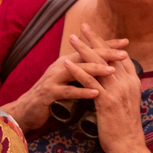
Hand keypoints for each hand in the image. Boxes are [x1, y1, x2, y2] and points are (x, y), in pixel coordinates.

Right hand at [8, 37, 129, 131]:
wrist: (27, 109)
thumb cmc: (51, 95)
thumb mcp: (67, 79)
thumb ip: (81, 71)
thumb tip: (103, 65)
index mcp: (67, 62)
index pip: (90, 50)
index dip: (107, 45)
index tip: (126, 43)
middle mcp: (61, 66)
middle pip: (86, 56)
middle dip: (106, 54)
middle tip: (124, 53)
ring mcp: (54, 79)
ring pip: (77, 71)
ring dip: (96, 70)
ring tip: (112, 71)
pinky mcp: (49, 93)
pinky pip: (68, 91)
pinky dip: (82, 91)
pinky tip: (95, 93)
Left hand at [66, 24, 142, 152]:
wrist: (128, 145)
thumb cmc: (125, 126)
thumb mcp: (127, 102)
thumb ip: (122, 87)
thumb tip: (112, 75)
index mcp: (133, 81)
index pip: (119, 56)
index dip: (107, 42)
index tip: (95, 32)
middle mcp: (127, 83)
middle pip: (108, 55)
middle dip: (94, 39)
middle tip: (82, 27)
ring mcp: (117, 91)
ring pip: (97, 64)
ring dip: (83, 49)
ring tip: (72, 38)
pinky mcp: (106, 101)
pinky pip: (89, 81)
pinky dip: (77, 70)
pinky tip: (67, 62)